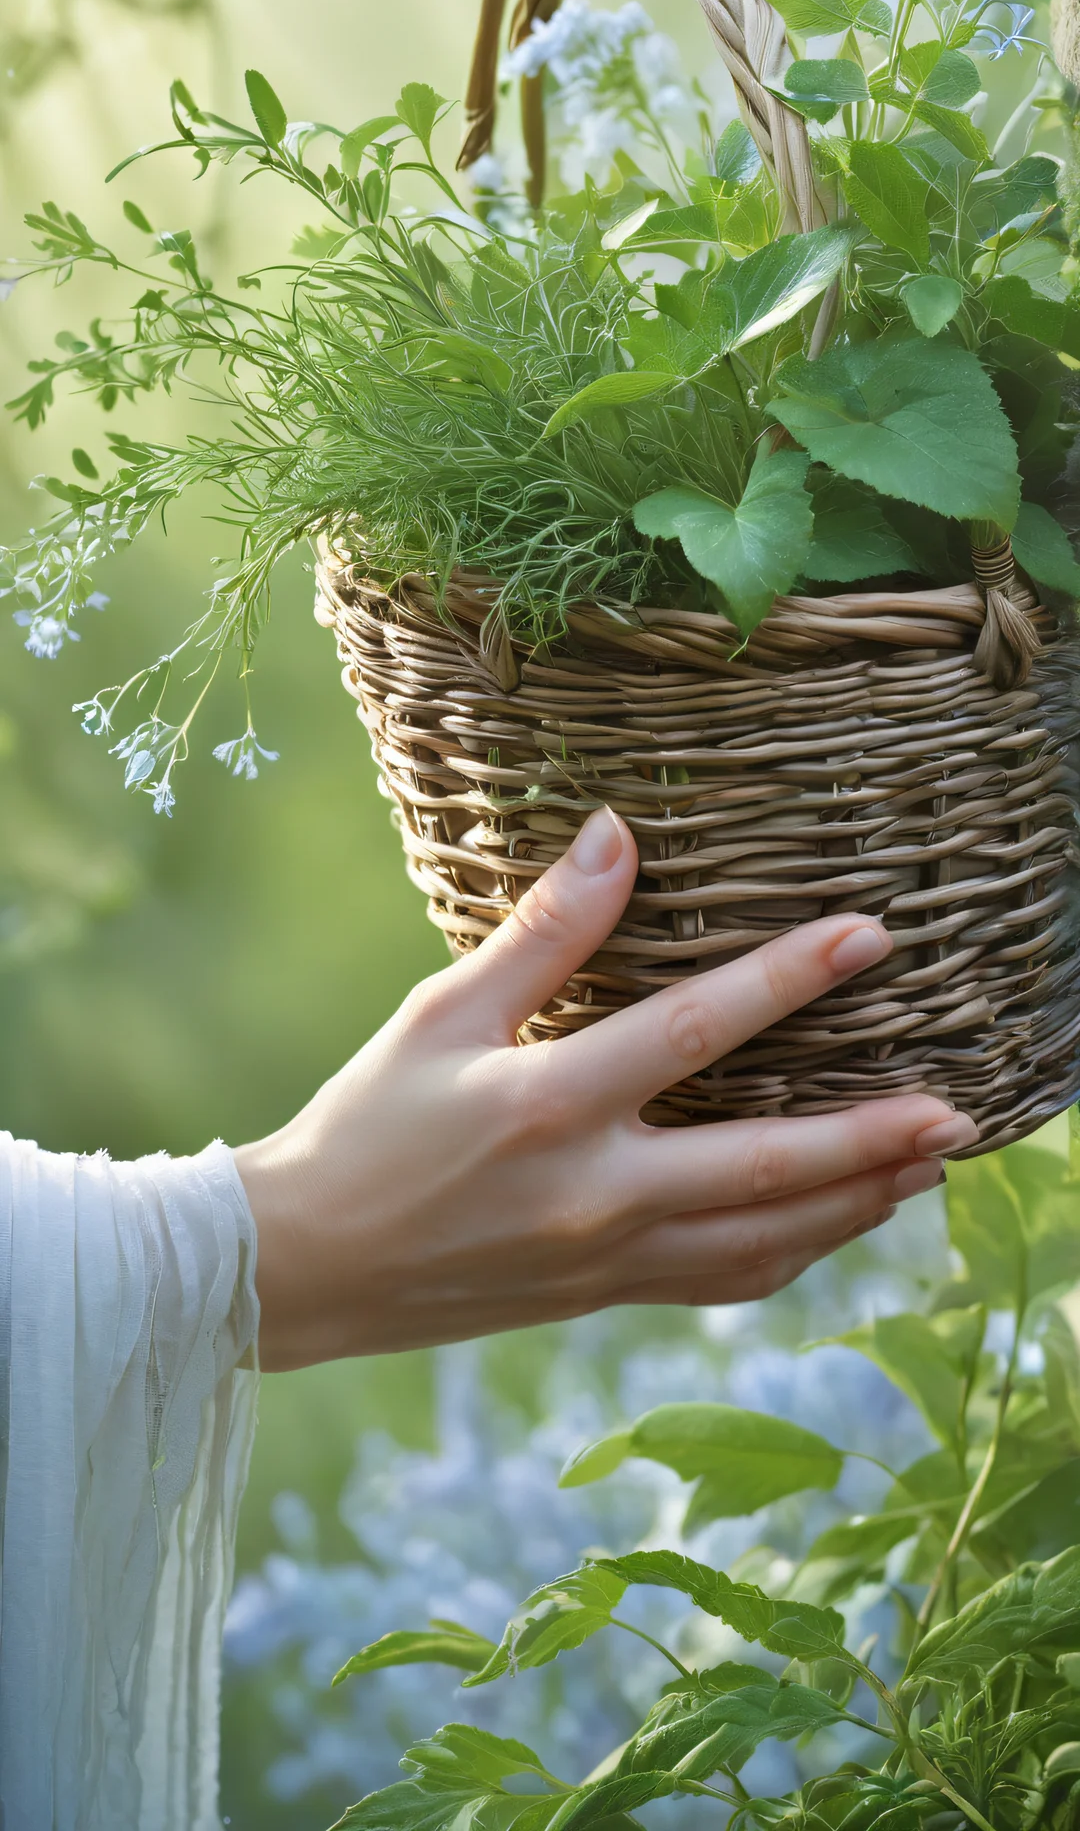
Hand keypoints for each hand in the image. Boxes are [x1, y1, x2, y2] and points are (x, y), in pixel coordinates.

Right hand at [234, 808, 977, 1369]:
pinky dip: (794, 1252)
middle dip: (871, 1140)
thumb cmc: (368, 1123)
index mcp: (551, 1106)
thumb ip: (541, 931)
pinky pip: (725, 1281)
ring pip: (764, 1239)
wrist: (305, 1266)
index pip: (695, 1030)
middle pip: (766, 1168)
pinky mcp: (605, 1297)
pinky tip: (837, 1223)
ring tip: (930, 1165)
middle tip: (958, 1110)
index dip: (789, 978)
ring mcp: (607, 1260)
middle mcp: (595, 1193)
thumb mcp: (440, 1013)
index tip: (870, 937)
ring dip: (856, 1204)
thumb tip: (617, 834)